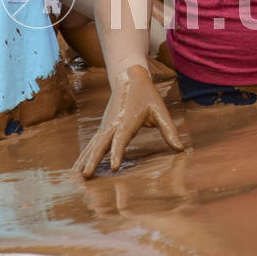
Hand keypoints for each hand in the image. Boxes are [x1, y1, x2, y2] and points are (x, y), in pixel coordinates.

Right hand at [73, 64, 183, 178]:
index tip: (113, 168)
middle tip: (86, 177)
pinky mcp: (103, 128)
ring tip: (76, 177)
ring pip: (93, 146)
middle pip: (101, 145)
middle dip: (93, 161)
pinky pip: (92, 144)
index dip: (117, 153)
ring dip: (84, 161)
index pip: (121, 140)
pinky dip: (84, 155)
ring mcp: (105, 126)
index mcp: (127, 121)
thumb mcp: (160, 111)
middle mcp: (113, 124)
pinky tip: (77, 168)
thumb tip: (181, 149)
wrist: (129, 78)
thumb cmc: (147, 96)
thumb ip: (169, 130)